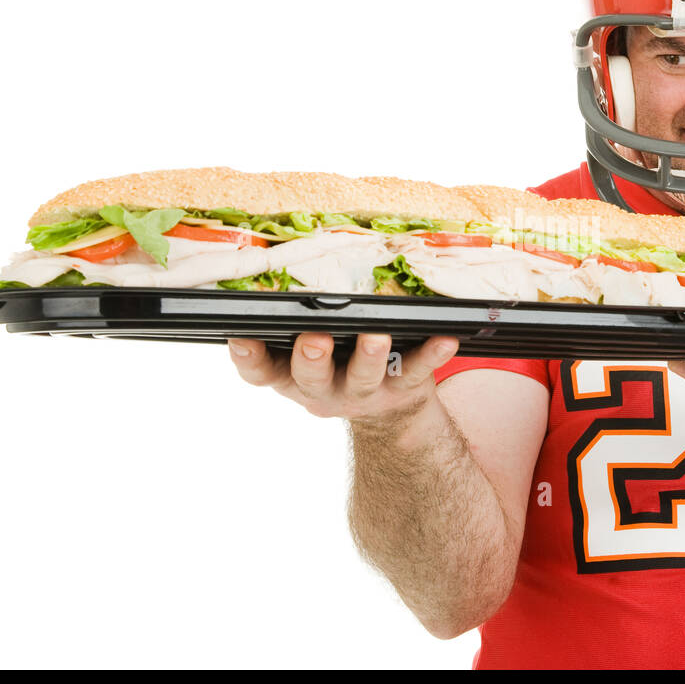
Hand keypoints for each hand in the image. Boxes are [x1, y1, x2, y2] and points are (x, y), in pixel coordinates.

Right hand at [227, 332, 458, 420]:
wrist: (388, 413)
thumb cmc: (337, 365)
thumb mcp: (304, 354)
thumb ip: (290, 326)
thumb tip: (269, 270)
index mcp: (291, 377)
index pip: (260, 371)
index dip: (247, 357)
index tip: (240, 335)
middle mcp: (323, 390)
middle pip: (310, 378)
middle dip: (311, 358)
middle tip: (315, 339)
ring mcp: (364, 393)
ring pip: (363, 378)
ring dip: (368, 356)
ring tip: (376, 335)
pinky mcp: (402, 389)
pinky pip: (417, 371)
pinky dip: (431, 355)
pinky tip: (444, 339)